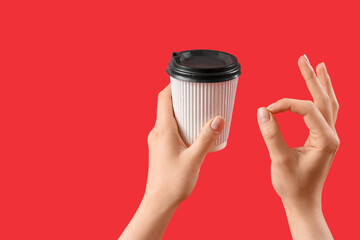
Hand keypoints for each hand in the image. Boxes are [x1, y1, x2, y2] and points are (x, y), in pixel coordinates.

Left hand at [145, 84, 224, 207]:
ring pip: (167, 118)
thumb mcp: (195, 158)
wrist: (159, 202)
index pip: (163, 98)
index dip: (173, 86)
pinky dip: (180, 124)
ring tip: (198, 111)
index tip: (186, 80)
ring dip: (181, 111)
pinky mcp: (160, 148)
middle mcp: (157, 132)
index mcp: (163, 130)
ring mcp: (157, 141)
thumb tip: (218, 119)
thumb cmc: (174, 182)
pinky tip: (193, 131)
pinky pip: (169, 129)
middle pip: (166, 106)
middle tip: (198, 95)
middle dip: (181, 97)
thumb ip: (207, 138)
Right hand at [257, 55, 338, 239]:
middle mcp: (332, 135)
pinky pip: (326, 112)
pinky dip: (322, 97)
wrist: (303, 203)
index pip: (305, 109)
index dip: (284, 105)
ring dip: (323, 84)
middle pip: (324, 99)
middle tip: (304, 58)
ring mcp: (329, 137)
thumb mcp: (280, 160)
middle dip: (313, 77)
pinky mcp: (323, 139)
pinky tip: (318, 91)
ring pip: (329, 104)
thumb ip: (271, 134)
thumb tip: (262, 111)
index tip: (266, 111)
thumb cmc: (292, 185)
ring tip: (319, 66)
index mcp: (325, 139)